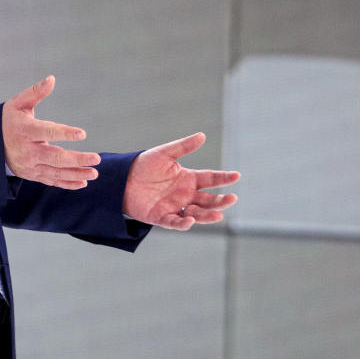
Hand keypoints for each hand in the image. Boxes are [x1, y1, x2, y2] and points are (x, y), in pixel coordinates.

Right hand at [2, 76, 99, 189]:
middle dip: (77, 159)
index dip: (65, 133)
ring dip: (76, 174)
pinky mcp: (32, 175)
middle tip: (96, 158)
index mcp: (25, 130)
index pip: (47, 132)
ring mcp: (30, 165)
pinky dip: (67, 183)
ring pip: (56, 172)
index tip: (82, 134)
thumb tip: (52, 79)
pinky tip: (82, 182)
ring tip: (94, 173)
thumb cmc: (10, 119)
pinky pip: (52, 181)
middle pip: (55, 157)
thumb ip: (36, 92)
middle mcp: (27, 150)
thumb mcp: (18, 103)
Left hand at [123, 132, 239, 229]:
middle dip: (221, 200)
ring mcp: (176, 207)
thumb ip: (183, 146)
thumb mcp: (164, 153)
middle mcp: (185, 195)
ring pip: (196, 213)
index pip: (210, 178)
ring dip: (207, 215)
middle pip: (208, 200)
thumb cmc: (145, 165)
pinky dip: (183, 222)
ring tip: (218, 215)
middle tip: (232, 198)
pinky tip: (189, 219)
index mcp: (188, 179)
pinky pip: (175, 222)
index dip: (223, 178)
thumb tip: (202, 136)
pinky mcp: (162, 217)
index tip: (236, 175)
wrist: (123, 179)